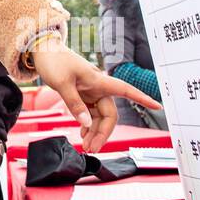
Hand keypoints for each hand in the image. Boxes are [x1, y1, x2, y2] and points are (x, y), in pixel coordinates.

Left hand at [31, 38, 161, 152]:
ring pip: (99, 117)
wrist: (41, 50)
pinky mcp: (81, 94)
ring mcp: (90, 91)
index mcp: (99, 80)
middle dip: (103, 133)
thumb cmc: (53, 61)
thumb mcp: (61, 83)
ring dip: (94, 132)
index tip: (157, 106)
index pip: (126, 90)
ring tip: (86, 146)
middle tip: (92, 149)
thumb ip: (74, 104)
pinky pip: (89, 113)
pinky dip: (87, 125)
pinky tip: (83, 134)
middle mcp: (98, 87)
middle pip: (109, 114)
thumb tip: (86, 124)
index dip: (142, 98)